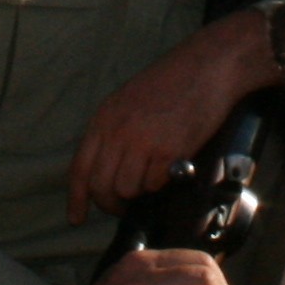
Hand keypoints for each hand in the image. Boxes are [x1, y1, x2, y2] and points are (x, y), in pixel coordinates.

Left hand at [68, 7, 277, 221]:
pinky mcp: (169, 151)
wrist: (208, 67)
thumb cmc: (173, 82)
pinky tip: (171, 166)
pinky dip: (161, 183)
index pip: (80, 168)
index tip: (76, 218)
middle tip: (124, 207)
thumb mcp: (128, 100)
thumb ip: (114, 131)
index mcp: (104, 117)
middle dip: (111, 204)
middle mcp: (118, 131)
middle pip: (101, 186)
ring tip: (153, 176)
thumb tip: (107, 169)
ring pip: (127, 189)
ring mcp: (142, 142)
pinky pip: (155, 184)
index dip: (76, 198)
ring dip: (139, 191)